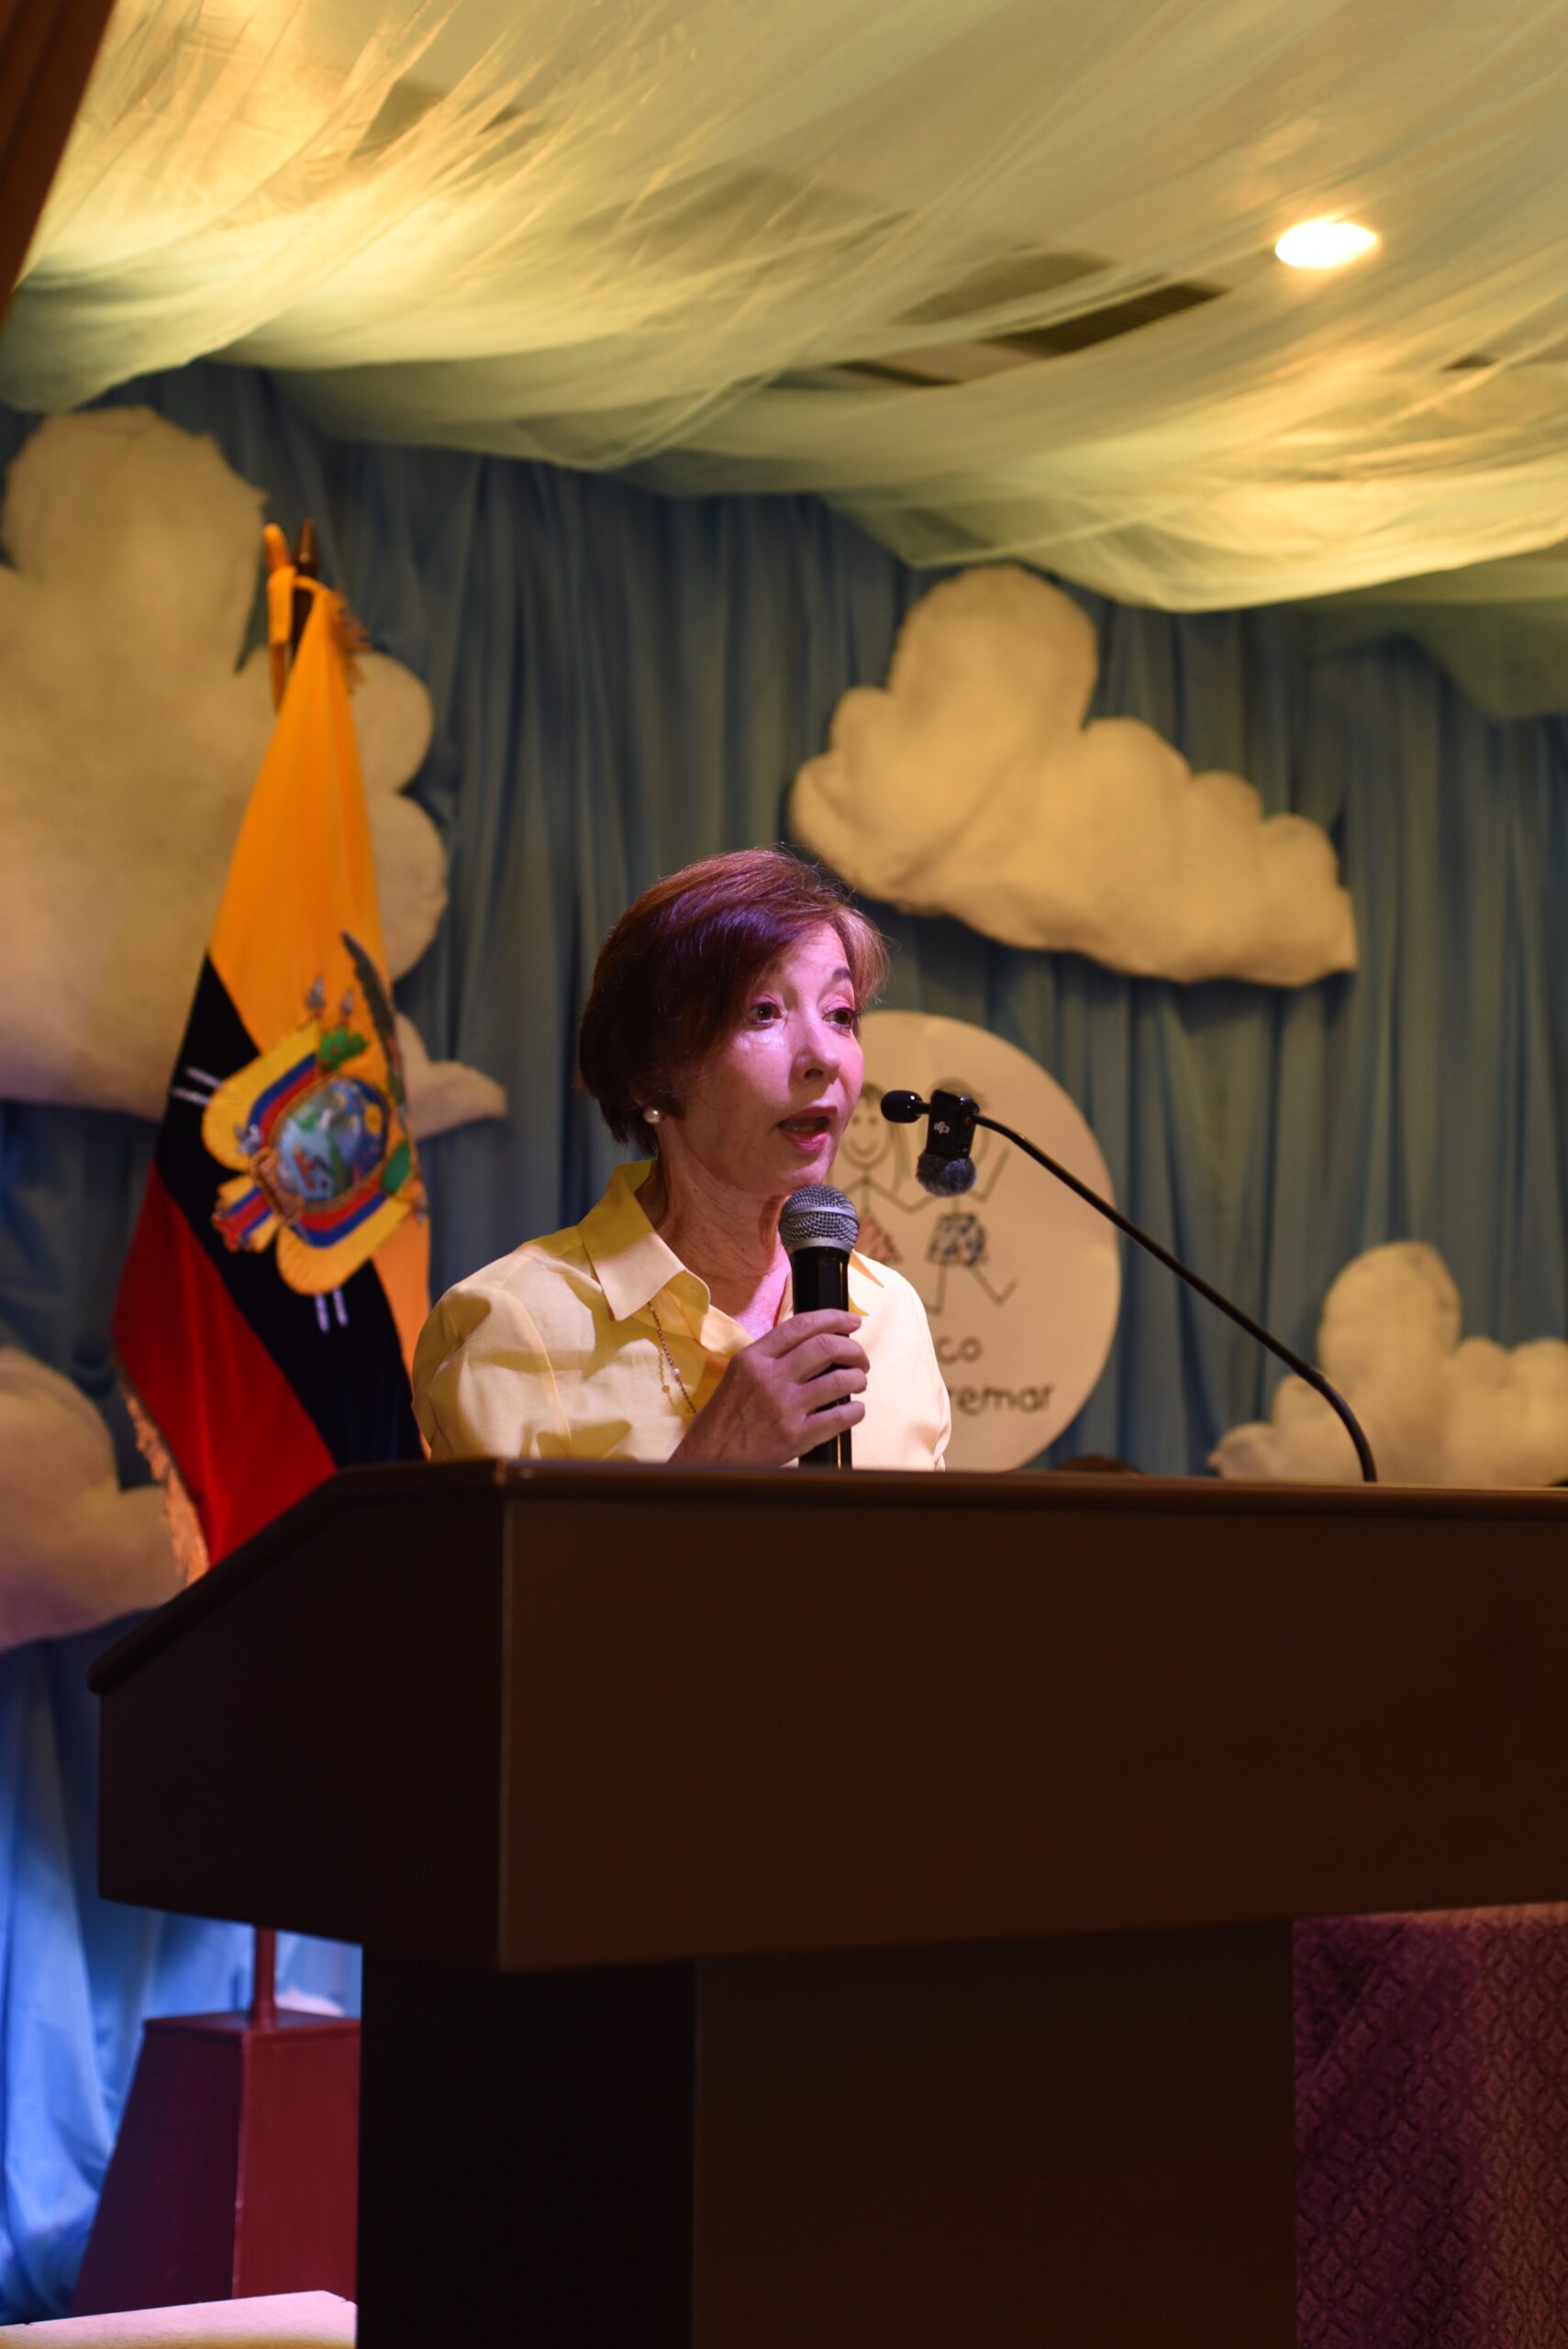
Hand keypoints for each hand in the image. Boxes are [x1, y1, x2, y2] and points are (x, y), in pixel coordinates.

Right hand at [671, 1310, 867, 1468]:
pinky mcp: (795, 1436)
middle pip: (825, 1347)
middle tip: (860, 1358)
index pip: (801, 1325)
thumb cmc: (725, 1417)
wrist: (709, 1458)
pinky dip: (855, 1410)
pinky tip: (855, 1410)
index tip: (852, 1322)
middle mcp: (769, 1378)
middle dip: (853, 1349)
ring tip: (859, 1381)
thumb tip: (815, 1345)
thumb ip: (771, 1357)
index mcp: (753, 1358)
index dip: (833, 1319)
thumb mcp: (739, 1374)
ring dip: (858, 1378)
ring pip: (839, 1380)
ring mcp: (784, 1407)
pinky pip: (839, 1417)